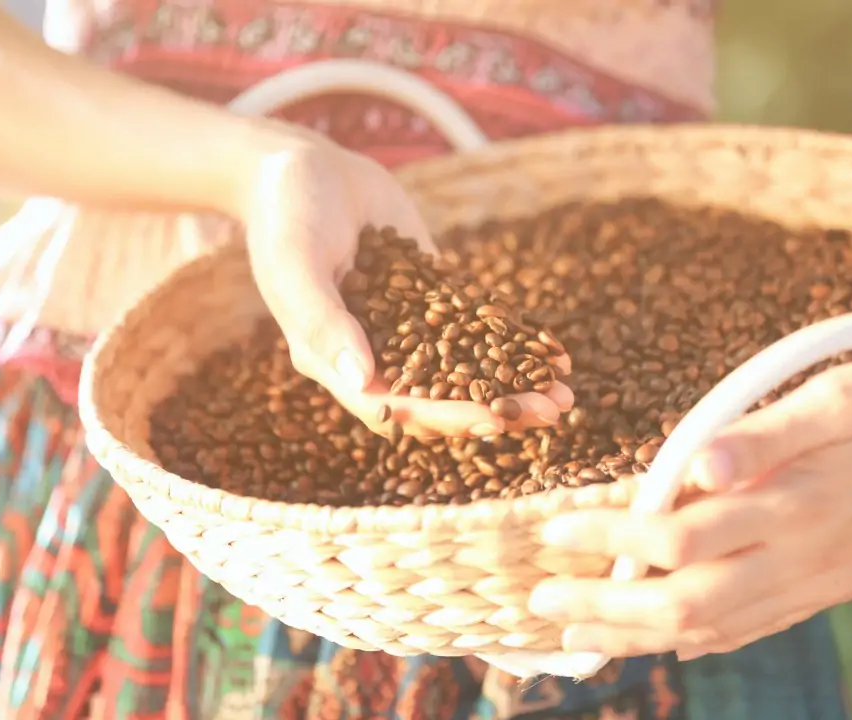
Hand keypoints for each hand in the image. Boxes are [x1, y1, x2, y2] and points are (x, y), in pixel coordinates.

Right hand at [240, 130, 572, 436]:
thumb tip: (365, 385)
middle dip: (496, 409)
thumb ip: (324, 323)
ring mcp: (408, 329)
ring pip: (466, 372)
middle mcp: (374, 356)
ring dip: (514, 387)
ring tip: (564, 396)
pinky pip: (477, 330)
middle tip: (549, 414)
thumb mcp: (296, 266)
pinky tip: (555, 354)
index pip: (398, 406)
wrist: (303, 166)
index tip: (494, 421)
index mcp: (335, 364)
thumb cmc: (287, 215)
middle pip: (441, 399)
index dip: (446, 417)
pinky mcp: (433, 298)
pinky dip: (514, 345)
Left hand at [526, 350, 851, 658]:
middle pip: (684, 606)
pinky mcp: (837, 584)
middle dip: (605, 609)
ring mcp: (822, 581)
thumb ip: (762, 436)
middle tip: (542, 605)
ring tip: (584, 638)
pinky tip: (675, 643)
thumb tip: (688, 465)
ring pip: (716, 629)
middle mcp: (804, 558)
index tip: (553, 529)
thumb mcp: (842, 398)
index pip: (676, 541)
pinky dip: (705, 639)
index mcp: (797, 507)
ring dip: (642, 636)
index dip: (607, 540)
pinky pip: (759, 627)